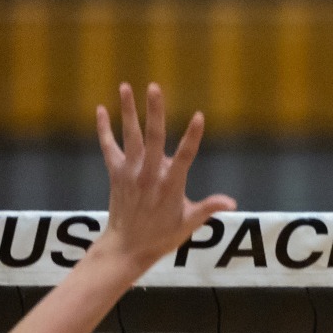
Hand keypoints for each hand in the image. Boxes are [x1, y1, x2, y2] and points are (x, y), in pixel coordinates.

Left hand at [93, 83, 234, 274]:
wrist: (128, 245)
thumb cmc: (163, 236)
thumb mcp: (190, 224)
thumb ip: (209, 208)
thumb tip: (232, 202)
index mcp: (171, 184)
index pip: (186, 155)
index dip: (193, 135)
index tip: (199, 116)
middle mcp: (150, 174)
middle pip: (153, 136)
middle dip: (155, 111)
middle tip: (154, 87)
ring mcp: (131, 171)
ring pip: (130, 135)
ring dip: (128, 110)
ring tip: (126, 86)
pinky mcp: (116, 173)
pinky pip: (109, 146)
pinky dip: (104, 129)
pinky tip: (101, 110)